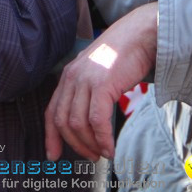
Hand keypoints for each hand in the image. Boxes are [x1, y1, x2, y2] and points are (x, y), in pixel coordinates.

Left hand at [45, 2, 157, 160]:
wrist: (141, 34)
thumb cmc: (124, 53)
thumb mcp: (98, 71)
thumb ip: (88, 90)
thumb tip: (90, 119)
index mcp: (69, 76)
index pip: (52, 111)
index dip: (50, 136)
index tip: (52, 155)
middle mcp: (72, 77)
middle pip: (62, 120)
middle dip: (74, 144)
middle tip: (89, 156)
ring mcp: (85, 80)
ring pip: (78, 123)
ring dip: (89, 144)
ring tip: (101, 153)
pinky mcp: (101, 84)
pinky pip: (96, 120)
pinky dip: (102, 138)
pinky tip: (109, 147)